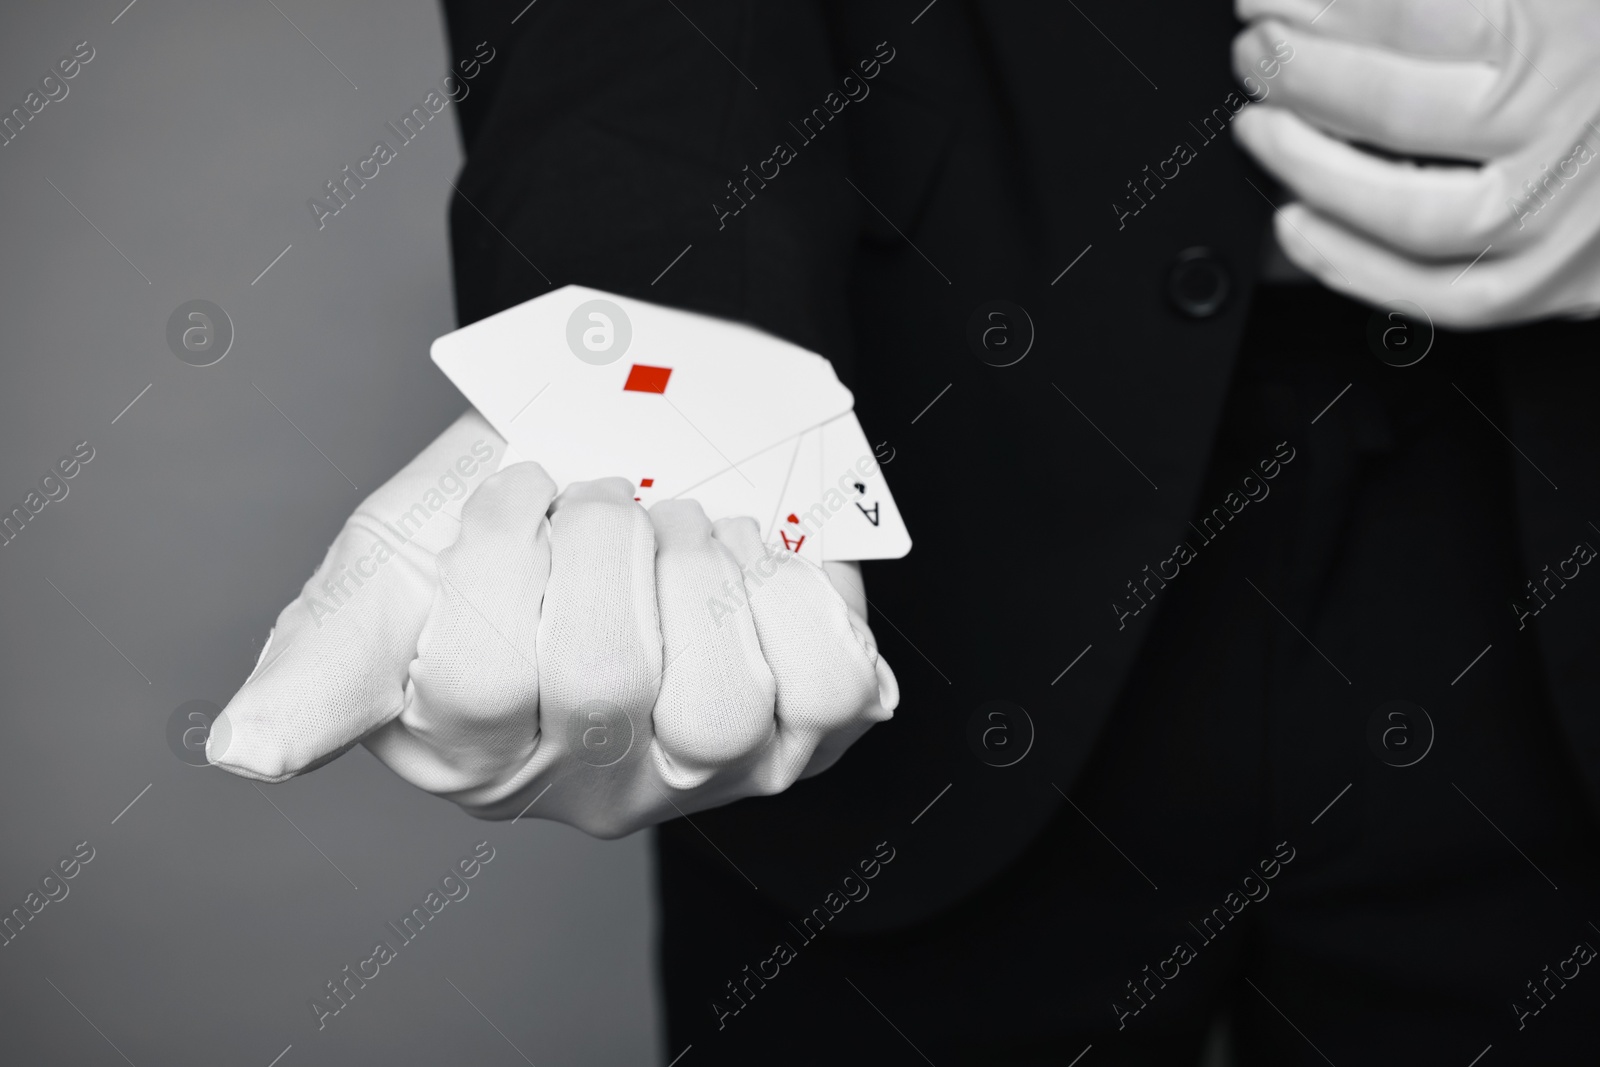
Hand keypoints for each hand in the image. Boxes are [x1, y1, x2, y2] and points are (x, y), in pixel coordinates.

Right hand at [208, 411, 898, 836]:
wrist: (629, 451)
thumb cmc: (507, 514)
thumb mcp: (394, 567)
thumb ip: (324, 662)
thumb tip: (241, 756)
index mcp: (466, 750)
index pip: (477, 680)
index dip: (504, 552)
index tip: (521, 483)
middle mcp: (586, 784)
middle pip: (604, 684)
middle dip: (608, 544)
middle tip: (610, 497)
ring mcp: (700, 772)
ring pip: (720, 707)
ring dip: (700, 574)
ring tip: (683, 526)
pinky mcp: (797, 736)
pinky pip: (830, 693)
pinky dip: (798, 600)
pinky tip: (756, 557)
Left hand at [1232, 0, 1599, 326]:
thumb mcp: (1561, 3)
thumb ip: (1462, 2)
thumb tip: (1349, 2)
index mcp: (1575, 33)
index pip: (1407, 17)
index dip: (1318, 5)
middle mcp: (1574, 125)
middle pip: (1393, 105)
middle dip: (1299, 74)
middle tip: (1256, 49)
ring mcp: (1564, 215)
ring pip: (1403, 209)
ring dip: (1308, 167)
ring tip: (1262, 127)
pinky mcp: (1554, 282)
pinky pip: (1435, 294)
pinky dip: (1349, 264)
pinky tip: (1297, 223)